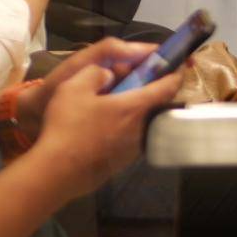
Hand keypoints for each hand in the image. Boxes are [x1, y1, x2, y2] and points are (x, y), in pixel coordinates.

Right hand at [30, 38, 182, 198]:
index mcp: (135, 107)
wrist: (57, 172)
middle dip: (159, 90)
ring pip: (148, 123)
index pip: (169, 86)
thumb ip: (95, 74)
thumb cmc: (67, 127)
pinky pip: (135, 138)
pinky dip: (131, 127)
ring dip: (143, 111)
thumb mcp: (73, 88)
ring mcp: (134, 148)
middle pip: (161, 105)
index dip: (176, 73)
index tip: (179, 64)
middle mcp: (142, 128)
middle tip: (148, 80)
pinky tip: (112, 126)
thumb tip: (109, 73)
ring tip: (126, 102)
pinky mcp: (124, 162)